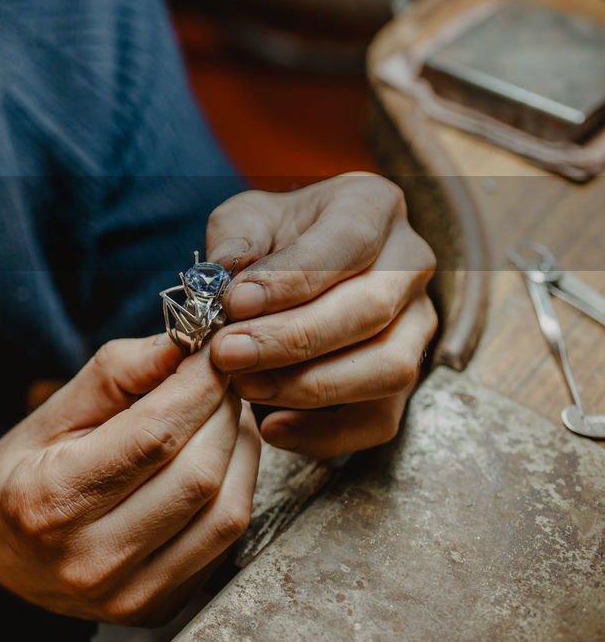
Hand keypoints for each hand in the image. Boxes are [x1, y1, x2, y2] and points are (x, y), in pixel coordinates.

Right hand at [0, 336, 260, 626]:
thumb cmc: (23, 474)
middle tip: (221, 377)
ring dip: (240, 451)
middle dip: (223, 412)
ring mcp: (131, 593)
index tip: (212, 352)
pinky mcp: (162, 607)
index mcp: (52, 499)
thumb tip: (185, 344)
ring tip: (224, 414)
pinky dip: (235, 489)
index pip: (153, 437)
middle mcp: (93, 557)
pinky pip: (225, 543)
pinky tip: (218, 458)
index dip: (196, 387)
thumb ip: (117, 373)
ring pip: (226, 512)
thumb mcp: (50, 412)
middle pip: (198, 474)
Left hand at [205, 173, 437, 458]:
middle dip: (292, 340)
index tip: (234, 303)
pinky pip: (380, 419)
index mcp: (373, 207)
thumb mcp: (244, 219)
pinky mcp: (405, 379)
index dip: (291, 278)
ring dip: (310, 386)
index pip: (347, 243)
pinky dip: (326, 433)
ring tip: (244, 386)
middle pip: (370, 311)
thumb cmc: (271, 236)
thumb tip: (224, 281)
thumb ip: (234, 243)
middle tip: (227, 353)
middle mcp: (410, 263)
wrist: (293, 260)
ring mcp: (417, 324)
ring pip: (387, 368)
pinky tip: (271, 428)